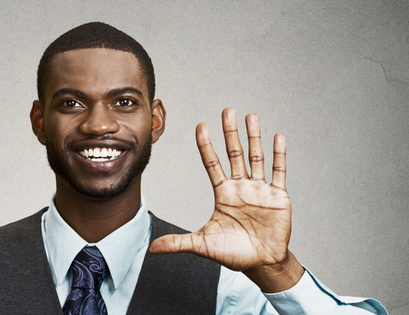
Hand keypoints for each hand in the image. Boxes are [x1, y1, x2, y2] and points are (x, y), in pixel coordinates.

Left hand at [149, 107, 303, 291]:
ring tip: (250, 116)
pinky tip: (277, 136)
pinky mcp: (278, 196)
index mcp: (223, 194)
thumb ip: (179, 243)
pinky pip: (279, 171)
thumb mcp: (203, 246)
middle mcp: (241, 187)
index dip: (206, 146)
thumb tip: (152, 248)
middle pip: (234, 154)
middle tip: (227, 110)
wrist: (262, 264)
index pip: (212, 164)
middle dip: (230, 133)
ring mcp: (260, 190)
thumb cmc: (233, 253)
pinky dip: (279, 154)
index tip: (201, 126)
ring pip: (256, 157)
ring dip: (254, 137)